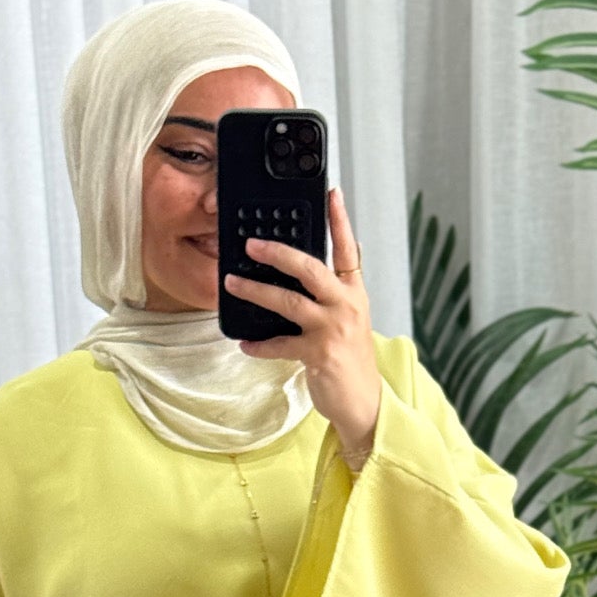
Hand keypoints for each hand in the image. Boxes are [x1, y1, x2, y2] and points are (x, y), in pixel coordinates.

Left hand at [224, 184, 381, 459]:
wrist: (364, 403)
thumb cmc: (351, 360)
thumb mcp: (350, 319)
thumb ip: (335, 293)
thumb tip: (310, 269)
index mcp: (354, 293)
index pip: (348, 249)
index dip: (340, 220)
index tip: (331, 193)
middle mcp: (346, 305)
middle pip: (311, 268)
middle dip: (278, 252)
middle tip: (252, 242)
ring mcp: (332, 329)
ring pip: (288, 301)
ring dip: (256, 290)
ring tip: (232, 283)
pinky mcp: (318, 354)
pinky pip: (279, 344)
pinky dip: (260, 345)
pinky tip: (245, 343)